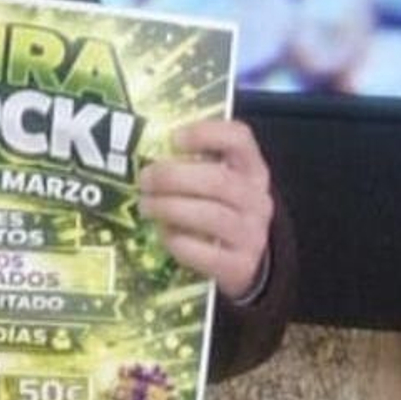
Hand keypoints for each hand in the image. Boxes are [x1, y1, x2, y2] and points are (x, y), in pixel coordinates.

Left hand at [137, 119, 272, 300]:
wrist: (245, 258)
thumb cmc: (219, 208)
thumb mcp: (216, 179)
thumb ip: (192, 162)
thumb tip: (145, 150)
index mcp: (251, 169)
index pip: (240, 139)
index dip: (206, 133)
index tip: (174, 139)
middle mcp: (257, 199)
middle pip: (218, 180)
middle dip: (172, 177)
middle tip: (144, 179)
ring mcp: (252, 234)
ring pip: (211, 216)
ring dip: (169, 208)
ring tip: (146, 206)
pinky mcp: (240, 265)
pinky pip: (206, 254)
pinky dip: (178, 242)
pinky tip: (164, 234)